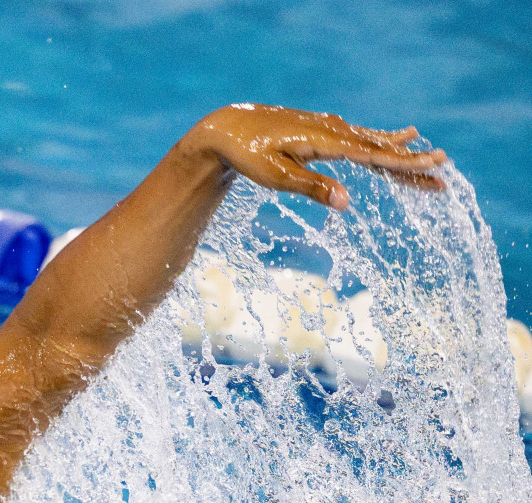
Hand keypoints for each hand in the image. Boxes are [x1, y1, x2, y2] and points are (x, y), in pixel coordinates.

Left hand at [185, 103, 447, 210]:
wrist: (228, 128)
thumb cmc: (249, 156)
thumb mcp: (275, 176)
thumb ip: (312, 187)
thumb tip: (346, 202)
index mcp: (325, 141)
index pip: (373, 155)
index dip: (404, 164)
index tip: (432, 167)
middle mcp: (333, 130)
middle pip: (380, 147)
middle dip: (411, 160)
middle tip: (444, 169)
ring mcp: (329, 128)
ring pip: (372, 141)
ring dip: (401, 151)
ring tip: (429, 155)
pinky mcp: (322, 130)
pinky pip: (359, 137)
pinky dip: (380, 140)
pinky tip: (398, 138)